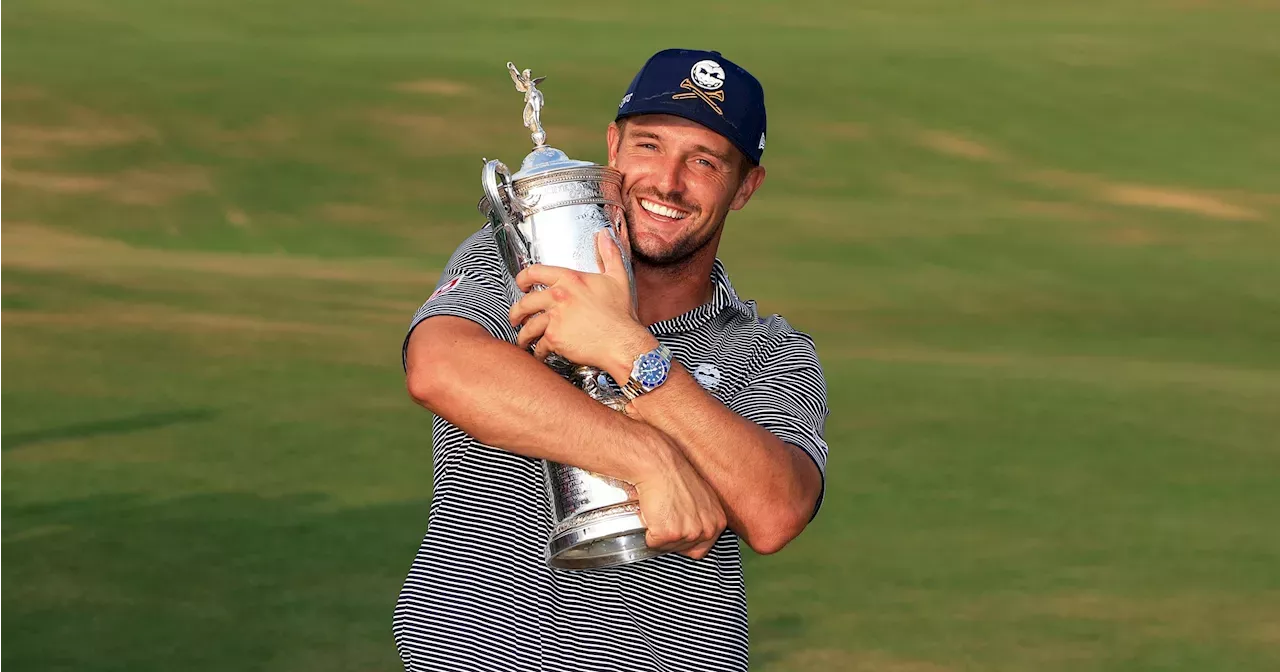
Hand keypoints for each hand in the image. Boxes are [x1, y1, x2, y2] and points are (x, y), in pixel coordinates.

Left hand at [509, 230, 655, 381]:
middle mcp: (558, 296)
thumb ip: (609, 255)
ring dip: (523, 335)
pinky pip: (539, 345)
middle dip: (516, 312)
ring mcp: (555, 318)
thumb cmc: (620, 313)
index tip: (521, 284)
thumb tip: (605, 235)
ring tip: (523, 340)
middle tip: (516, 317)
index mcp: (569, 279)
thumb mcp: (617, 278)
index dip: (523, 278)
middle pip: (525, 302)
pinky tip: (539, 354)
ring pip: (528, 326)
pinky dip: (538, 351)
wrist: (622, 341)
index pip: (535, 272)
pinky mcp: (555, 338)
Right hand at [632, 432, 727, 559]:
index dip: (684, 538)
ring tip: (660, 509)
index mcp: (719, 522)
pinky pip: (653, 543)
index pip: (701, 548)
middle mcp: (708, 529)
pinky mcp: (670, 533)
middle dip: (670, 536)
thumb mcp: (701, 498)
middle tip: (666, 513)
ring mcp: (690, 532)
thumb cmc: (674, 475)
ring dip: (658, 532)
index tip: (677, 523)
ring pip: (667, 547)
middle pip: (683, 550)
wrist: (658, 464)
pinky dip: (648, 530)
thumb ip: (702, 517)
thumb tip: (693, 531)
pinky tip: (653, 511)